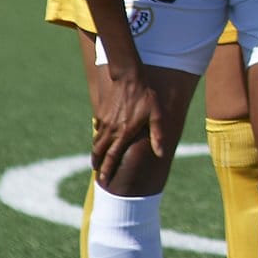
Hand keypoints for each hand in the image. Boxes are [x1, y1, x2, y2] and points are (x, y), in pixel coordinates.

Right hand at [92, 63, 165, 185]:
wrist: (128, 77)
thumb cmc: (146, 96)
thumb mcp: (156, 115)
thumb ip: (158, 135)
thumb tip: (161, 153)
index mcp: (124, 133)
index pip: (112, 156)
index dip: (107, 169)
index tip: (103, 180)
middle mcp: (111, 129)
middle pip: (99, 152)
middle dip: (97, 164)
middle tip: (98, 175)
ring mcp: (104, 121)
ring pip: (97, 142)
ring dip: (96, 153)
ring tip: (97, 161)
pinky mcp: (100, 113)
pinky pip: (97, 130)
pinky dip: (97, 139)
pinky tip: (100, 141)